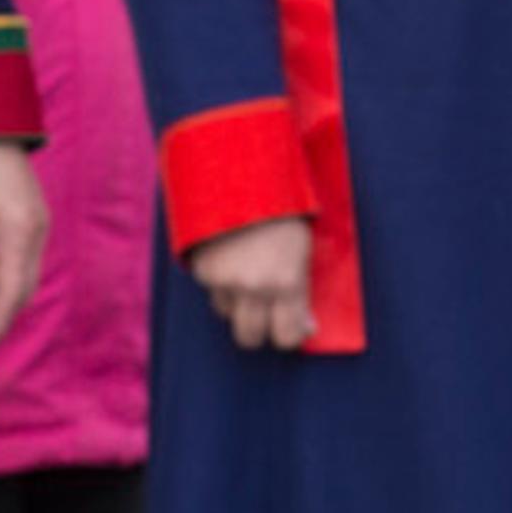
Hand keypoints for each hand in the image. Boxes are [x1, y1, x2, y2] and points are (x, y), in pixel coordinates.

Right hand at [191, 217, 314, 349]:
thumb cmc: (284, 211)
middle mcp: (255, 286)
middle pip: (250, 338)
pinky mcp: (204, 271)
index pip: (287, 336)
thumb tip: (307, 326)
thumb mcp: (303, 249)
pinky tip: (234, 258)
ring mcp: (226, 280)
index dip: (291, 334)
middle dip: (260, 330)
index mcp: (287, 281)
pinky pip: (214, 292)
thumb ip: (301, 290)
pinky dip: (222, 283)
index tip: (293, 327)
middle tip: (268, 313)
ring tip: (250, 271)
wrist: (245, 174)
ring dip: (239, 303)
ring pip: (229, 314)